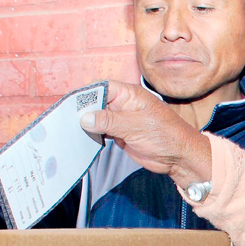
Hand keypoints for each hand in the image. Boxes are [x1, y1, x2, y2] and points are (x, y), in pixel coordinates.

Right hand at [80, 81, 212, 186]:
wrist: (179, 157)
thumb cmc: (166, 136)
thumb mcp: (136, 126)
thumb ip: (110, 121)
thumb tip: (85, 118)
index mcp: (129, 94)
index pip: (102, 87)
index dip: (86, 94)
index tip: (70, 105)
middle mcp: (123, 104)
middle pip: (97, 102)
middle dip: (83, 110)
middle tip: (65, 120)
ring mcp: (121, 120)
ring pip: (98, 118)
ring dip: (86, 124)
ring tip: (70, 130)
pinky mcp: (120, 134)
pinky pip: (102, 131)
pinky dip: (93, 134)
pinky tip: (83, 138)